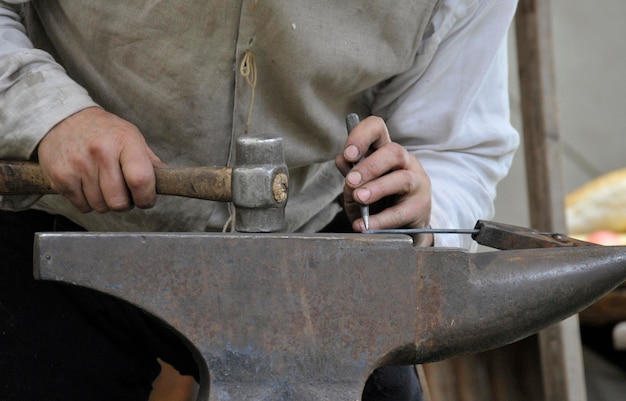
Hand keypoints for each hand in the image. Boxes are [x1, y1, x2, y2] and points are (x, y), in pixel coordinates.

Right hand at [37, 107, 163, 212]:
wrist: (63, 118)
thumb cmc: (104, 131)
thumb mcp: (132, 137)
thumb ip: (150, 161)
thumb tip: (169, 182)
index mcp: (125, 141)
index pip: (140, 180)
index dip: (146, 198)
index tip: (146, 199)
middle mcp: (101, 152)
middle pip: (119, 201)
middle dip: (125, 203)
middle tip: (122, 191)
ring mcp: (78, 165)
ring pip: (100, 207)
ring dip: (105, 203)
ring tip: (103, 184)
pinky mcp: (60, 177)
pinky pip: (82, 206)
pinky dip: (87, 202)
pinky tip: (87, 185)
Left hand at [335, 116, 432, 244]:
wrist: (401, 228)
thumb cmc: (377, 201)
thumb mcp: (358, 186)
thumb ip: (350, 174)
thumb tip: (342, 161)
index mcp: (384, 150)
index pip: (377, 129)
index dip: (362, 136)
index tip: (348, 154)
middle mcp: (404, 161)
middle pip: (393, 151)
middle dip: (370, 166)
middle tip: (351, 181)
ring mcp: (416, 182)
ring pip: (402, 179)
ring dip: (377, 188)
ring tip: (360, 198)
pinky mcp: (420, 206)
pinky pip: (401, 212)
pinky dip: (381, 219)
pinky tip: (366, 225)